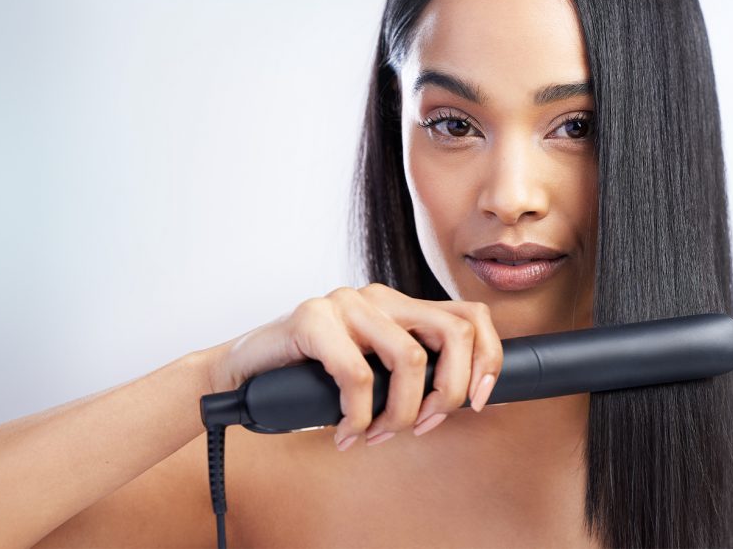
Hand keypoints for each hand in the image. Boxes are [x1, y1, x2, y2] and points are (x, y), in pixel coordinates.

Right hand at [200, 283, 502, 449]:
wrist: (245, 369)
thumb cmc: (313, 375)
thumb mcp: (374, 372)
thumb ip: (410, 375)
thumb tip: (461, 401)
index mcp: (402, 306)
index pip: (472, 316)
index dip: (487, 361)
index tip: (477, 403)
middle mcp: (381, 296)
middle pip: (455, 333)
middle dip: (449, 392)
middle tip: (424, 426)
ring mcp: (346, 302)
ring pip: (409, 357)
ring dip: (400, 413)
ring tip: (378, 435)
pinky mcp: (312, 318)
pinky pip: (356, 375)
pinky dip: (358, 416)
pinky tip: (346, 431)